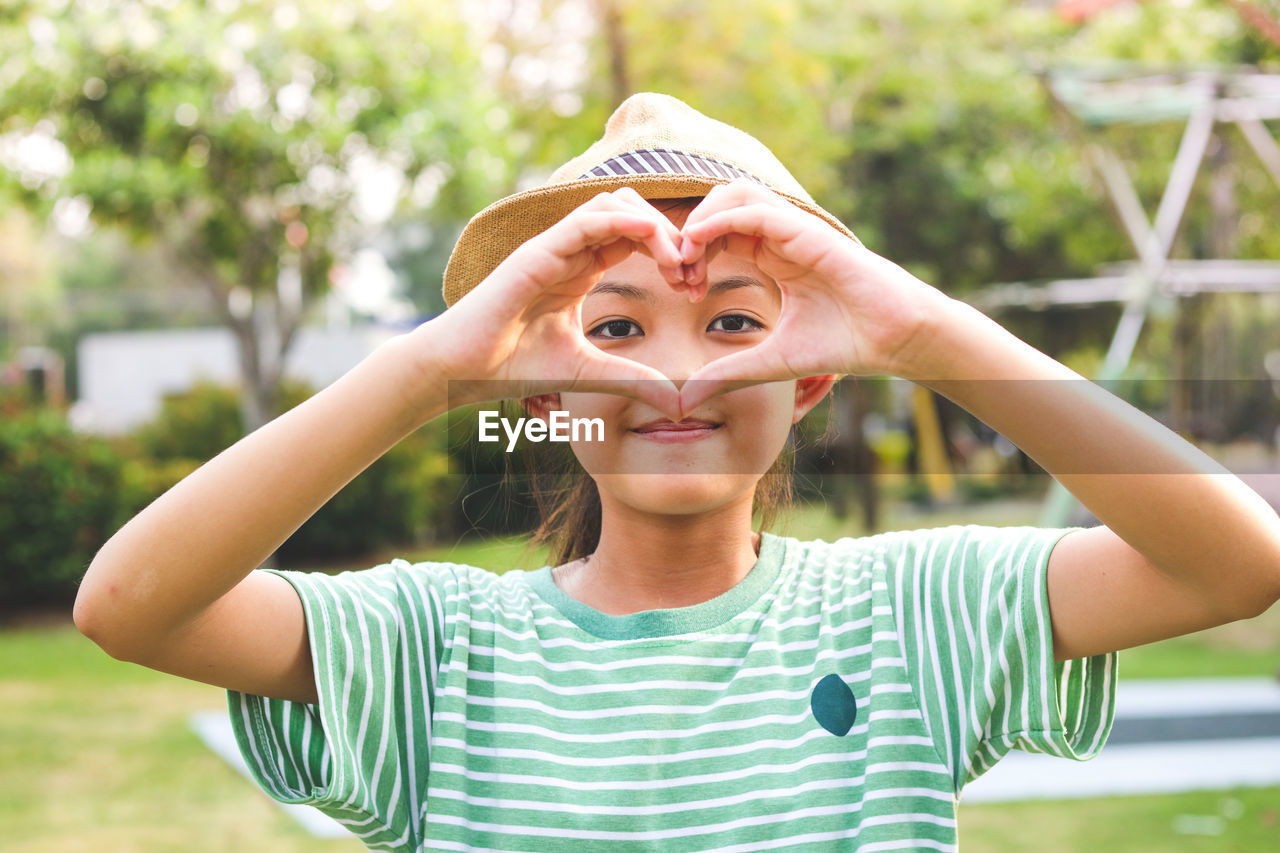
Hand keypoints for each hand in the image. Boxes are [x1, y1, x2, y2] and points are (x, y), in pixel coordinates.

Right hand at [434, 188, 686, 418]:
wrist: (463, 369)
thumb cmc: (514, 366)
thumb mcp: (591, 374)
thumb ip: (635, 381)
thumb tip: (681, 402)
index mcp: (583, 269)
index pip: (637, 238)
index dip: (672, 254)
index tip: (694, 288)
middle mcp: (571, 251)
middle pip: (633, 212)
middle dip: (671, 235)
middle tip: (693, 273)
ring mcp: (554, 246)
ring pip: (614, 204)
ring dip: (653, 225)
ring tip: (677, 261)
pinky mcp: (538, 250)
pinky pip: (587, 218)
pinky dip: (624, 221)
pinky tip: (651, 240)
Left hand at [674, 180, 948, 413]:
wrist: (893, 339)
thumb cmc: (843, 344)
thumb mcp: (769, 361)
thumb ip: (727, 374)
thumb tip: (683, 399)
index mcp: (773, 256)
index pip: (719, 233)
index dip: (691, 254)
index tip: (682, 290)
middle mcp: (781, 236)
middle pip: (721, 203)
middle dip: (689, 231)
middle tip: (677, 271)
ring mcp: (795, 230)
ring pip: (736, 193)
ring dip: (703, 218)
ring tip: (687, 256)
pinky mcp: (809, 232)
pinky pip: (757, 210)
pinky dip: (722, 219)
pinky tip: (701, 245)